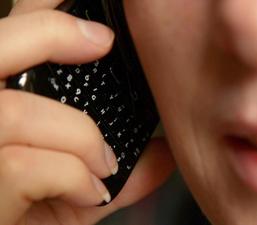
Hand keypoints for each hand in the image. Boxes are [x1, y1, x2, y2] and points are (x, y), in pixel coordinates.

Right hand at [0, 1, 175, 223]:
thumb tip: (165, 153)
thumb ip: (121, 169)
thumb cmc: (28, 215)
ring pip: (19, 112)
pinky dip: (72, 177)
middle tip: (103, 42)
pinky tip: (89, 194)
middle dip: (51, 31)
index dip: (43, 15)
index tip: (97, 29)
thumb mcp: (75, 186)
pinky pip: (26, 165)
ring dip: (81, 138)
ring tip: (103, 166)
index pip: (8, 35)